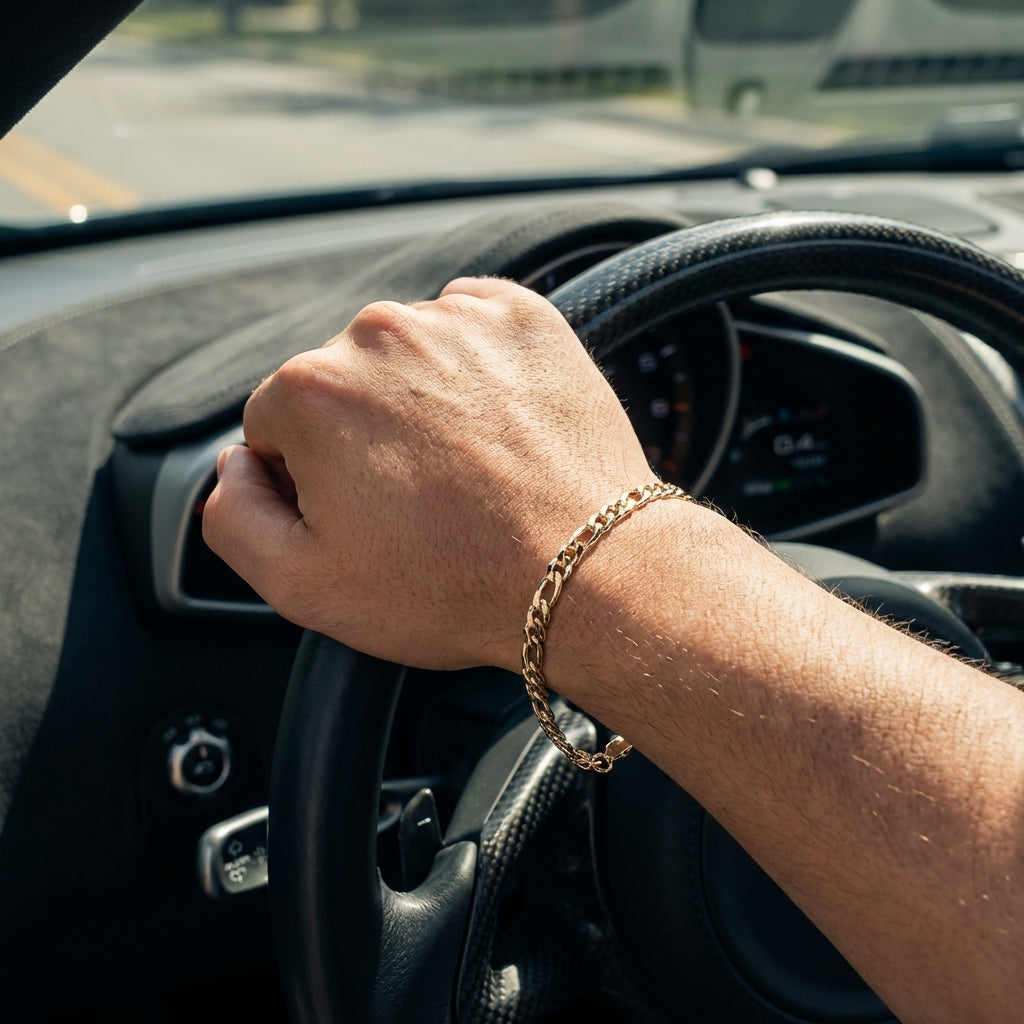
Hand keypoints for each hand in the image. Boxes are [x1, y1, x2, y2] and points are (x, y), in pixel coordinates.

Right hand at [202, 276, 650, 669]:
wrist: (588, 572)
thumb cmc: (453, 585)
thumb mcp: (305, 585)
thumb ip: (233, 516)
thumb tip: (234, 465)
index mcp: (312, 389)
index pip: (277, 423)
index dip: (314, 479)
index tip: (366, 513)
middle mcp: (379, 332)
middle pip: (342, 383)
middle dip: (366, 436)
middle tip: (422, 500)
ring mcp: (458, 318)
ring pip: (409, 356)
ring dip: (424, 400)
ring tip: (469, 470)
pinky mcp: (524, 317)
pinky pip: (473, 332)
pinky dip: (477, 372)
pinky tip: (498, 430)